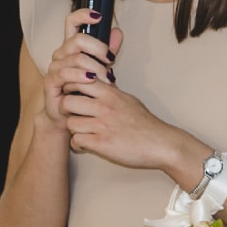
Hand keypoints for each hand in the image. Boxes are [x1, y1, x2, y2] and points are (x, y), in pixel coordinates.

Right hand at [42, 8, 121, 126]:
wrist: (72, 115)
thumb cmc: (86, 90)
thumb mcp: (101, 68)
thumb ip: (108, 51)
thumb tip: (117, 31)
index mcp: (71, 46)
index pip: (72, 22)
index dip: (83, 15)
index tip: (99, 16)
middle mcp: (61, 53)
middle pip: (78, 39)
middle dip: (99, 48)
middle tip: (111, 61)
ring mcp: (54, 67)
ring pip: (76, 58)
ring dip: (95, 67)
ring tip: (107, 79)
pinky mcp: (50, 82)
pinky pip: (65, 74)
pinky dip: (80, 76)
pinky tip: (91, 80)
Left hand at [59, 77, 181, 170]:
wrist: (161, 144)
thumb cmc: (146, 124)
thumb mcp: (128, 100)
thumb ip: (110, 92)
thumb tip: (99, 83)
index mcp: (111, 94)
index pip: (78, 81)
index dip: (70, 88)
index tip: (73, 96)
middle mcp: (105, 107)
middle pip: (67, 102)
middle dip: (66, 111)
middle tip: (72, 116)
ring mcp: (102, 126)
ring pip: (70, 124)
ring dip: (73, 130)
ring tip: (81, 132)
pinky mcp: (102, 144)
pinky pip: (76, 141)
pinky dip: (78, 145)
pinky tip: (86, 144)